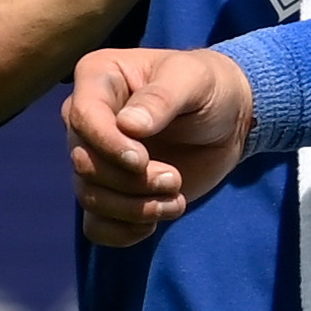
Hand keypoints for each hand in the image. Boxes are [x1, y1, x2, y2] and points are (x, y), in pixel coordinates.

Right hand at [64, 48, 255, 247]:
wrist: (228, 118)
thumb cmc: (209, 86)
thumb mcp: (193, 80)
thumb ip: (162, 98)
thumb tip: (127, 126)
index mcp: (99, 78)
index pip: (82, 116)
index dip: (108, 144)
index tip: (142, 160)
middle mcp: (87, 120)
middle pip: (85, 163)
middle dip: (130, 181)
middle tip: (174, 179)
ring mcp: (97, 158)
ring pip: (90, 197)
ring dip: (134, 208)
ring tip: (177, 202)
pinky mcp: (110, 191)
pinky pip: (95, 224)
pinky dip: (122, 232)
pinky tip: (154, 223)